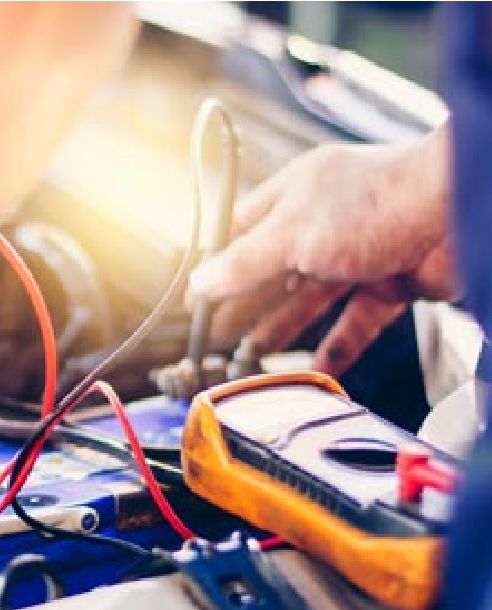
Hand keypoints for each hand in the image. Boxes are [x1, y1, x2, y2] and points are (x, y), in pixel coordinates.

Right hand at [187, 125, 455, 375]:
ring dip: (283, 328)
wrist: (460, 211)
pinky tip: (313, 369)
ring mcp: (360, 253)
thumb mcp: (291, 234)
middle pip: (275, 269)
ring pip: (312, 299)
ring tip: (253, 356)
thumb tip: (200, 282)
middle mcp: (326, 221)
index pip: (244, 229)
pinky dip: (336, 348)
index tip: (197, 297)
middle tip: (219, 335)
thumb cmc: (378, 202)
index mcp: (297, 193)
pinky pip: (356, 322)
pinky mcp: (392, 284)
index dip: (219, 262)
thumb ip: (243, 264)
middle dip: (246, 304)